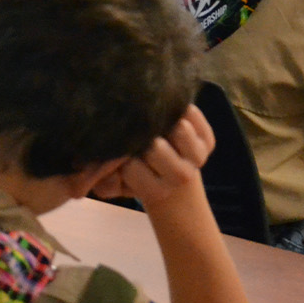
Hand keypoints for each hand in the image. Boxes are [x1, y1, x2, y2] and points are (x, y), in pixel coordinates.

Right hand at [91, 105, 214, 207]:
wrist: (166, 170)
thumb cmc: (133, 170)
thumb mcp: (113, 180)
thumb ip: (102, 180)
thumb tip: (96, 171)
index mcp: (156, 191)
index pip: (131, 168)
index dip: (121, 156)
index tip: (120, 151)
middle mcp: (179, 178)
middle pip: (155, 148)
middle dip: (141, 136)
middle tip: (137, 130)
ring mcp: (197, 159)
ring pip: (179, 130)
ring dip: (164, 121)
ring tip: (154, 119)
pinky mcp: (208, 142)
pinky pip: (196, 118)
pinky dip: (184, 111)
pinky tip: (172, 113)